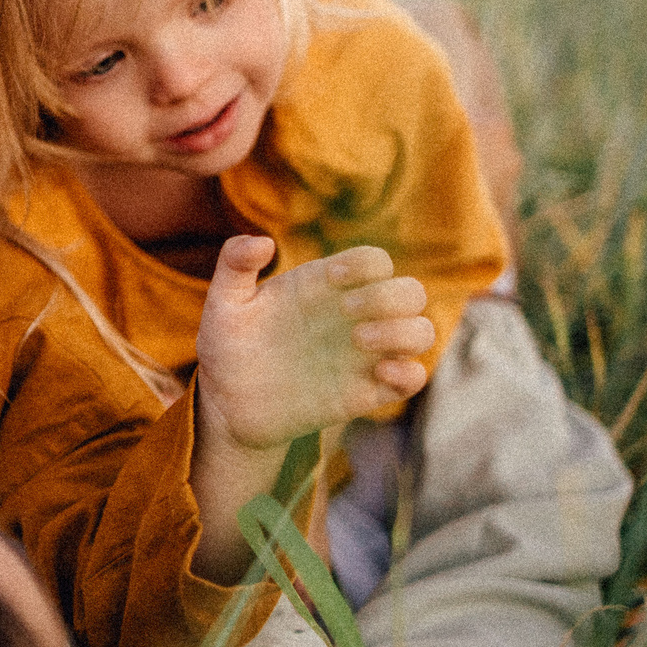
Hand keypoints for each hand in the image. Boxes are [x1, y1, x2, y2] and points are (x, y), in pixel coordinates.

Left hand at [195, 236, 433, 454]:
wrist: (226, 404)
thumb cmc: (227, 347)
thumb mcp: (223, 303)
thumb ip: (235, 264)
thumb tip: (264, 243)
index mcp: (326, 288)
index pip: (375, 260)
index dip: (364, 263)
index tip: (331, 279)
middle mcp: (354, 318)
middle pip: (411, 292)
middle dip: (390, 296)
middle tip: (346, 313)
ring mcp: (364, 356)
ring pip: (422, 332)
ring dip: (404, 331)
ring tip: (358, 340)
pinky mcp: (365, 393)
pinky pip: (413, 379)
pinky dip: (409, 373)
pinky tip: (376, 373)